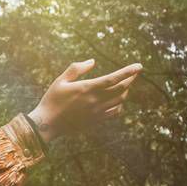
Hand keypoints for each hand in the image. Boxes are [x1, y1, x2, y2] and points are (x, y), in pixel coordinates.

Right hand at [28, 59, 142, 142]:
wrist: (48, 124)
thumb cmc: (52, 100)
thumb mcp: (60, 81)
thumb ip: (76, 69)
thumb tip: (92, 61)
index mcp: (87, 88)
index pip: (113, 78)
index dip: (128, 72)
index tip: (139, 66)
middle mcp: (95, 100)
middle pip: (121, 88)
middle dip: (130, 79)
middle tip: (135, 73)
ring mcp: (97, 111)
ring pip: (120, 100)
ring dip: (125, 91)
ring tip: (125, 85)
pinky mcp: (96, 120)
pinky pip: (115, 112)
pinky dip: (119, 104)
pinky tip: (117, 100)